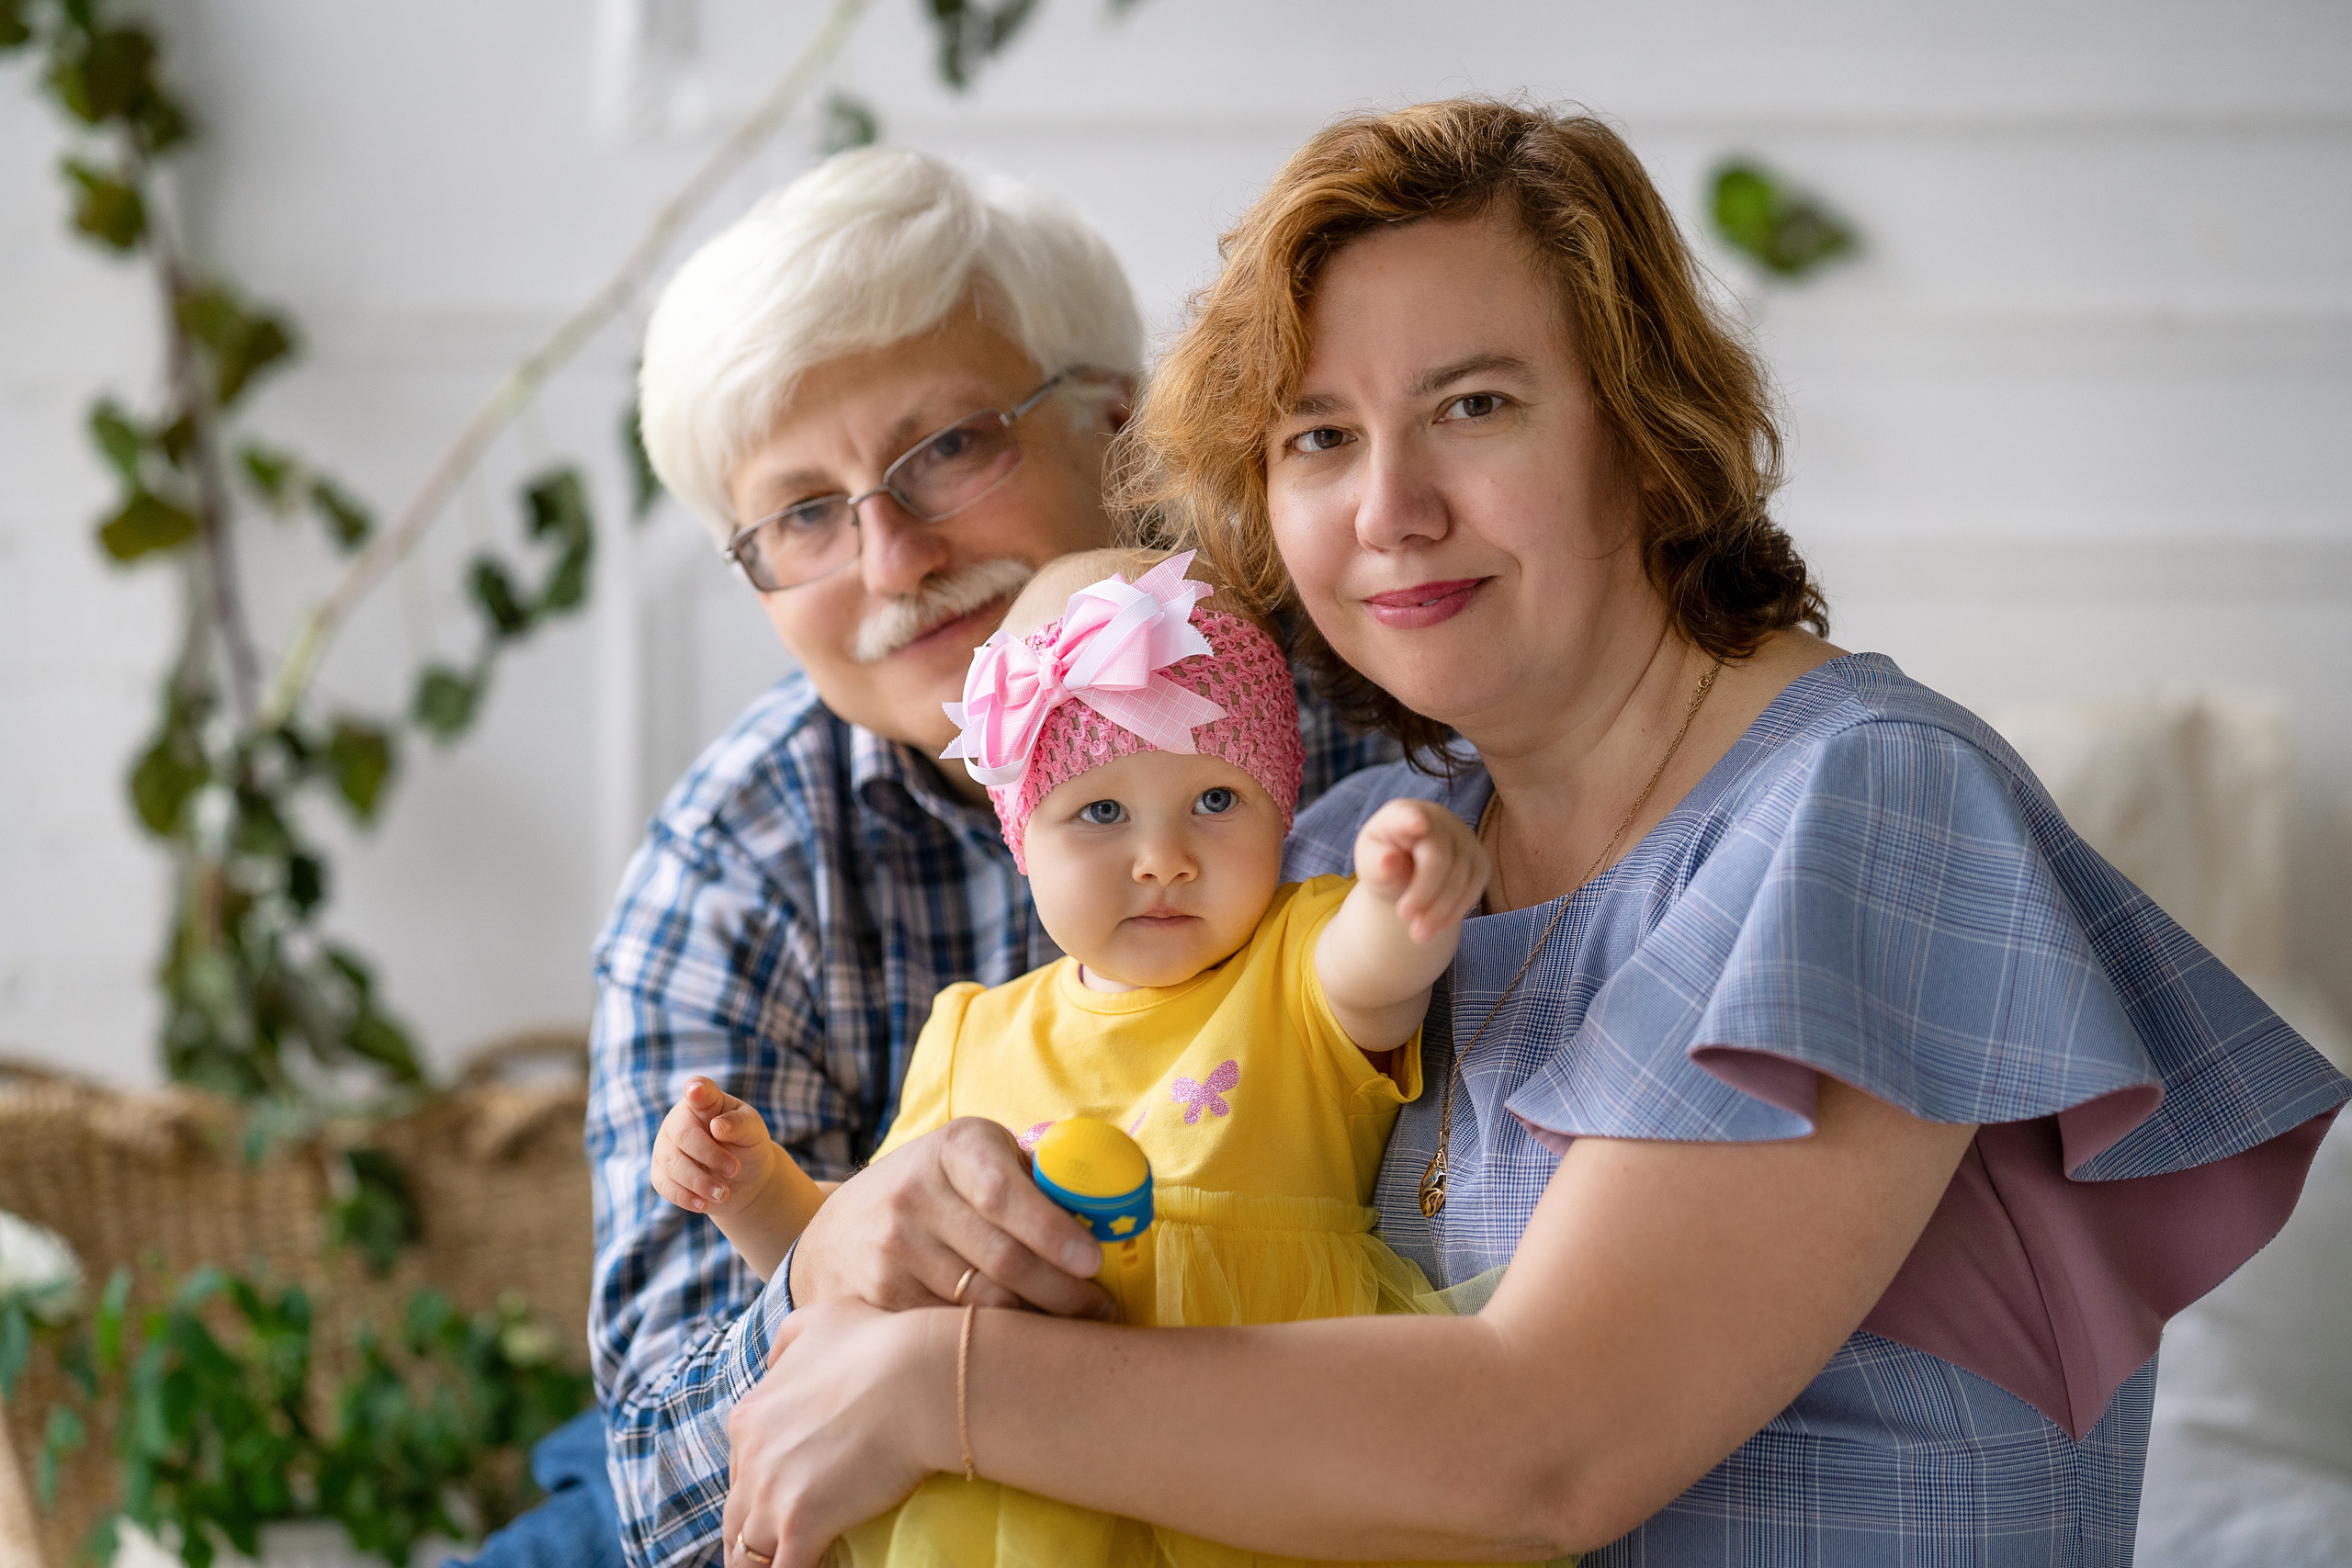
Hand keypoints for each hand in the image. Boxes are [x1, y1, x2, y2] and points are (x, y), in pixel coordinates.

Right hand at [653, 1076, 780, 1220]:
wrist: (744, 1179)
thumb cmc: (748, 1145)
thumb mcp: (753, 1131)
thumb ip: (739, 1124)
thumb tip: (717, 1126)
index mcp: (705, 1102)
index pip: (699, 1090)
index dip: (697, 1090)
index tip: (696, 1091)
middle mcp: (679, 1120)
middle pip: (683, 1135)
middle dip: (708, 1155)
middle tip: (735, 1169)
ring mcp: (666, 1146)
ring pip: (673, 1164)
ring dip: (699, 1181)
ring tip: (723, 1194)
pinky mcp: (661, 1172)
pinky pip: (665, 1185)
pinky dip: (684, 1196)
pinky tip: (704, 1205)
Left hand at [724, 1298, 954, 1567]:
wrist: (920, 1374)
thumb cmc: (883, 1342)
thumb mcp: (824, 1319)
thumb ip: (790, 1340)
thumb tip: (775, 1363)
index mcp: (751, 1416)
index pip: (743, 1472)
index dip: (766, 1491)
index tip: (794, 1500)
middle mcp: (749, 1455)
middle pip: (738, 1519)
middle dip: (757, 1536)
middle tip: (786, 1543)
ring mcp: (771, 1492)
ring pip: (747, 1553)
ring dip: (766, 1560)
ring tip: (794, 1559)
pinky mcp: (800, 1523)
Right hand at [790, 1117, 1112, 1317]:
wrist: (842, 1229)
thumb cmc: (940, 1189)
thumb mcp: (977, 1159)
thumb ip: (1032, 1177)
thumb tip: (1107, 1210)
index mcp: (955, 1149)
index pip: (1005, 1193)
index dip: (1053, 1232)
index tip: (1093, 1262)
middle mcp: (915, 1193)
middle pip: (1003, 1259)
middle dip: (1063, 1292)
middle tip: (1102, 1309)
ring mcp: (893, 1248)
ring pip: (982, 1302)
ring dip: (1036, 1322)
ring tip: (1073, 1327)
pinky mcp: (882, 1295)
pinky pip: (953, 1328)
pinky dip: (993, 1340)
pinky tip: (1019, 1342)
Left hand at [1352, 798, 1488, 942]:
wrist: (1408, 872)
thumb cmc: (1384, 864)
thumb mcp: (1370, 865)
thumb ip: (1376, 864)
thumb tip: (1389, 861)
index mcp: (1401, 814)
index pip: (1407, 816)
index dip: (1413, 819)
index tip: (1418, 823)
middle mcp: (1438, 819)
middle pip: (1437, 857)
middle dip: (1422, 891)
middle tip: (1404, 916)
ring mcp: (1463, 837)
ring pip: (1460, 876)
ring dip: (1439, 910)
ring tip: (1418, 934)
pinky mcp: (1479, 860)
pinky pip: (1473, 888)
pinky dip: (1455, 911)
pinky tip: (1436, 926)